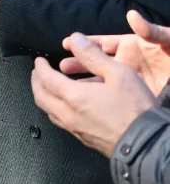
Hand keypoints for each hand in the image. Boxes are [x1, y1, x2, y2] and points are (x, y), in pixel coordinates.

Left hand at [32, 33, 156, 157]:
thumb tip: (75, 40)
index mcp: (73, 96)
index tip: (39, 61)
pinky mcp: (83, 139)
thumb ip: (93, 55)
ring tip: (48, 87)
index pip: (45, 79)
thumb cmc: (135, 108)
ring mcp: (74, 129)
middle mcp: (68, 114)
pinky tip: (65, 106)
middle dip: (36, 82)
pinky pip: (60, 122)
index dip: (40, 68)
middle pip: (40, 96)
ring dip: (44, 96)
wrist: (147, 144)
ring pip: (48, 111)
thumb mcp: (118, 74)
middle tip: (38, 73)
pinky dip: (55, 109)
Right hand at [59, 11, 169, 95]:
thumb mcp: (169, 41)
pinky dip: (96, 98)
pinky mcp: (135, 97)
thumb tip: (133, 16)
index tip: (67, 42)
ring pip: (100, 80)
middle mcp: (127, 63)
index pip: (102, 42)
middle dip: (78, 63)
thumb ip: (151, 30)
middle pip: (96, 62)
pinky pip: (111, 97)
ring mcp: (130, 81)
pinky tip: (85, 100)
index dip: (84, 42)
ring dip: (84, 81)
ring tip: (66, 83)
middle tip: (60, 66)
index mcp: (132, 46)